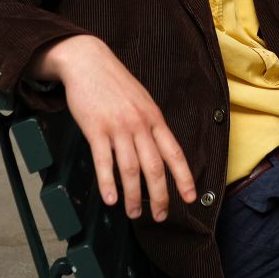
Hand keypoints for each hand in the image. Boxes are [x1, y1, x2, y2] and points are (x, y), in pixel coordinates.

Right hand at [32, 35, 197, 220]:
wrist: (87, 60)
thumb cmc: (115, 83)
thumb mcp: (141, 100)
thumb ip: (150, 125)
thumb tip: (159, 152)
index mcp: (154, 118)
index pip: (174, 153)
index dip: (184, 178)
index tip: (190, 198)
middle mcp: (140, 124)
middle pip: (155, 167)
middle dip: (159, 196)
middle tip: (160, 216)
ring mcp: (118, 126)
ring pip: (131, 169)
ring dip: (133, 197)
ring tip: (133, 213)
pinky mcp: (95, 128)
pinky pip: (104, 161)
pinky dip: (108, 183)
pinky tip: (110, 199)